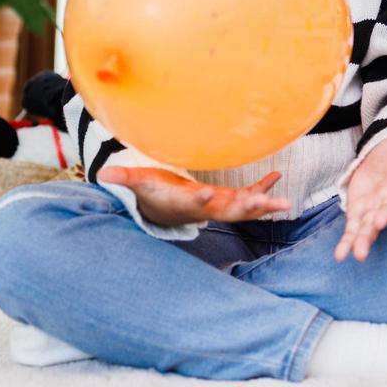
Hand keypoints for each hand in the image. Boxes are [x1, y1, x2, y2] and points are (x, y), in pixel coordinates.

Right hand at [96, 166, 288, 227]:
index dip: (199, 199)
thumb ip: (124, 179)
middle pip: (226, 211)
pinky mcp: (225, 199)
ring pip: (243, 209)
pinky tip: (277, 176)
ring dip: (263, 204)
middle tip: (266, 205)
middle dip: (246, 208)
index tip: (208, 194)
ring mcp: (218, 205)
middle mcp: (204, 208)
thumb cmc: (152, 192)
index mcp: (182, 204)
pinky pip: (247, 195)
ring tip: (285, 203)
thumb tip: (102, 175)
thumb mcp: (138, 183)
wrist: (163, 209)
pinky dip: (262, 187)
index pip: (192, 203)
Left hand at [335, 113, 386, 262]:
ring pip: (372, 226)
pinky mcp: (359, 215)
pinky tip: (341, 256)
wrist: (376, 166)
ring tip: (359, 254)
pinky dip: (347, 243)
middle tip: (383, 222)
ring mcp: (375, 209)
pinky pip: (354, 231)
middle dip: (386, 216)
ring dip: (365, 239)